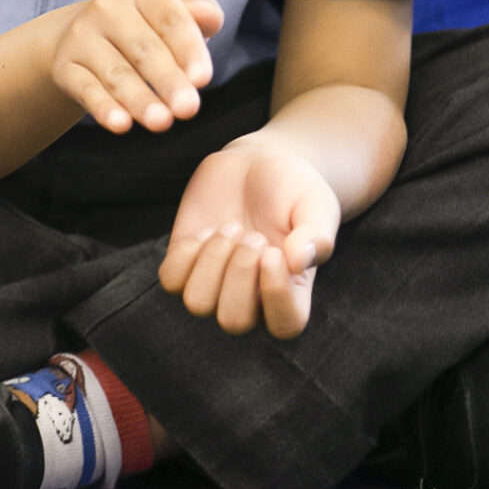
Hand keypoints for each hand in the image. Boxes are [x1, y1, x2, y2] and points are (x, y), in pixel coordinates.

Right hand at [50, 0, 224, 133]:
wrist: (88, 33)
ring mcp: (82, 36)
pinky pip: (85, 89)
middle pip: (144, 49)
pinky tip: (120, 125)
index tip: (203, 79)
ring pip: (116, 73)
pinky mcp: (65, 66)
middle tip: (188, 109)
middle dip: (168, 80)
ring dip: (139, 99)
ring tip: (161, 122)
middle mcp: (107, 7)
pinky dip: (103, 108)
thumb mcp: (178, 5)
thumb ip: (202, 9)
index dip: (188, 49)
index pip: (170, 19)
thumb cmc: (150, 23)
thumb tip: (209, 17)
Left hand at [156, 132, 339, 338]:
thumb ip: (316, 235)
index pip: (285, 326)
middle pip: (234, 321)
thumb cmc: (294, 189)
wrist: (258, 163)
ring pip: (198, 304)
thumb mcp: (316, 204)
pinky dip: (186, 254)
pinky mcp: (185, 265)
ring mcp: (215, 284)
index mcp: (292, 291)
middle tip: (253, 235)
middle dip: (239, 274)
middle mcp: (252, 297)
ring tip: (231, 228)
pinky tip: (208, 230)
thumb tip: (297, 262)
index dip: (276, 297)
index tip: (273, 253)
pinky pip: (171, 281)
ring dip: (212, 262)